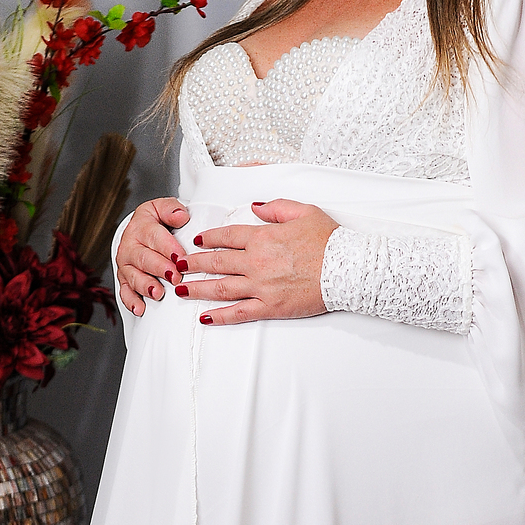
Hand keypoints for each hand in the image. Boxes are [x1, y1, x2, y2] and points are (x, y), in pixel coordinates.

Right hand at [116, 198, 191, 316]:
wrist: (140, 230)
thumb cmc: (156, 221)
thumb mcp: (163, 207)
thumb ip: (171, 209)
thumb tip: (181, 216)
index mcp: (141, 226)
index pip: (154, 236)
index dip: (168, 247)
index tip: (180, 257)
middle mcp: (130, 245)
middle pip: (144, 258)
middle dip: (160, 269)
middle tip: (175, 277)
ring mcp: (126, 264)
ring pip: (133, 276)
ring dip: (146, 286)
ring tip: (158, 293)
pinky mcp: (124, 278)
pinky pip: (125, 291)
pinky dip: (131, 301)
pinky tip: (140, 308)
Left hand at [178, 199, 337, 324]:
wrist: (347, 269)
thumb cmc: (330, 241)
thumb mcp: (304, 211)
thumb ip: (276, 207)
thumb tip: (256, 206)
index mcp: (263, 237)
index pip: (226, 236)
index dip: (208, 238)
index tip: (197, 240)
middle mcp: (256, 262)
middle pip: (216, 261)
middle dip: (193, 263)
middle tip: (177, 265)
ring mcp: (261, 286)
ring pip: (221, 287)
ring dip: (198, 288)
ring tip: (181, 289)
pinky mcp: (270, 307)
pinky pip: (239, 313)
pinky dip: (220, 316)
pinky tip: (205, 317)